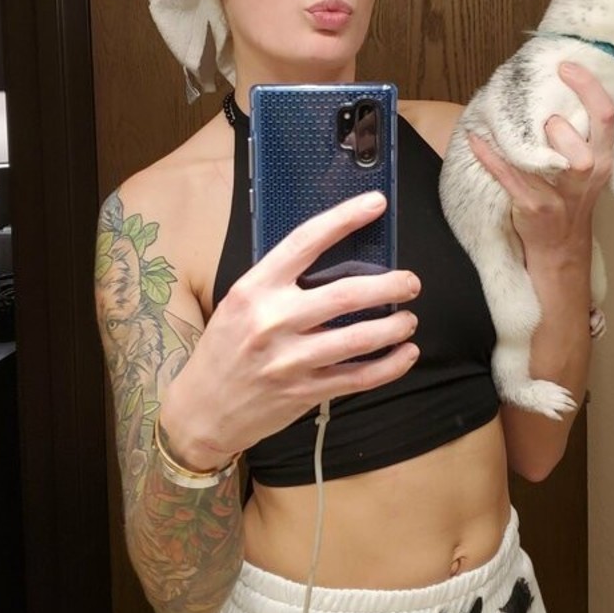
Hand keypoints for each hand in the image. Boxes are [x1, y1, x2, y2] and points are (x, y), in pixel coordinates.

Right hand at [162, 193, 420, 461]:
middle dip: (390, 286)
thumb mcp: (240, 303)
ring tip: (409, 319)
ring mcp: (289, 360)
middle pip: (346, 294)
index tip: (374, 204)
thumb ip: (280, 284)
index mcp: (254, 289)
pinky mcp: (304, 393)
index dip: (344, 219)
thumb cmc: (225, 348)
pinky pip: (359, 378)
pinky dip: (390, 366)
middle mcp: (272, 321)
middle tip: (411, 282)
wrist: (202, 409)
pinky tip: (405, 354)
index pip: (304, 242)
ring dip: (395, 326)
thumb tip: (337, 261)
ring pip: (360, 338)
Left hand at [469, 62, 613, 262]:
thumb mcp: (586, 170)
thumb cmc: (570, 203)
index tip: (566, 66)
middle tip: (540, 123)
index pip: (606, 115)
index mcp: (602, 159)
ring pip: (554, 158)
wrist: (560, 251)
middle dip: (556, 123)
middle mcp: (588, 175)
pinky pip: (508, 175)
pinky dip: (489, 155)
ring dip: (532, 141)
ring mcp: (562, 194)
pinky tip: (475, 139)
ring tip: (516, 135)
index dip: (588, 86)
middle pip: (578, 136)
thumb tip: (552, 96)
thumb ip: (579, 136)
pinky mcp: (534, 207)